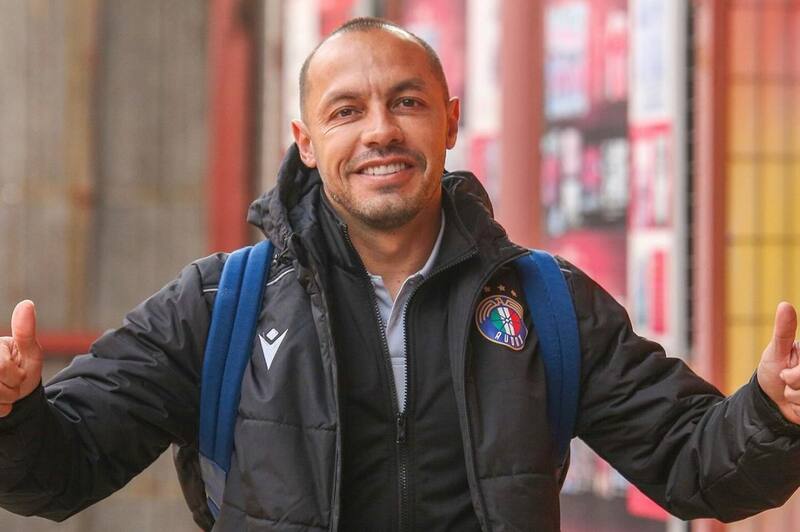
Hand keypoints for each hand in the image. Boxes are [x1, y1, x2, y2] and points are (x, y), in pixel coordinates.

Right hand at [0, 300, 43, 416]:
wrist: (17, 394)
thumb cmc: (23, 369)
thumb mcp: (30, 353)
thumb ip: (25, 333)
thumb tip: (26, 303)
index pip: (1, 369)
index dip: (15, 375)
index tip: (17, 372)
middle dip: (11, 389)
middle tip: (13, 383)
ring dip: (5, 400)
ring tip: (6, 391)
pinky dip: (0, 409)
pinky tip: (0, 401)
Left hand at [757, 302, 799, 423]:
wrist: (770, 399)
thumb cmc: (773, 370)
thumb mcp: (776, 350)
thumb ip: (784, 331)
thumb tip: (785, 305)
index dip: (795, 374)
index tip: (786, 371)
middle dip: (792, 383)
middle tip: (786, 379)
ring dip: (795, 397)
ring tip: (791, 391)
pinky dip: (799, 408)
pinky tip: (796, 403)